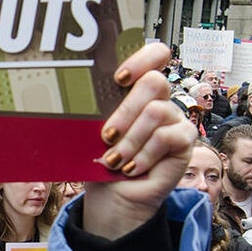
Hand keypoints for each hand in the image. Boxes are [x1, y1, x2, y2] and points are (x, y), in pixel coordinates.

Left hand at [84, 44, 196, 239]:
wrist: (112, 195)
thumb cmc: (100, 159)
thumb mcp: (91, 130)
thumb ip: (92, 109)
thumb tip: (66, 92)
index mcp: (136, 90)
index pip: (155, 55)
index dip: (141, 59)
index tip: (118, 78)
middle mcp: (160, 99)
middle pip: (154, 81)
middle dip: (125, 111)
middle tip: (106, 136)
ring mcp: (175, 118)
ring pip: (157, 111)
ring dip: (131, 140)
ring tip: (114, 160)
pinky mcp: (185, 140)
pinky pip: (167, 136)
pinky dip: (144, 155)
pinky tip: (131, 168)